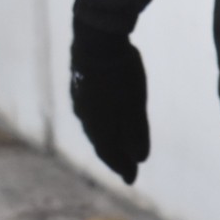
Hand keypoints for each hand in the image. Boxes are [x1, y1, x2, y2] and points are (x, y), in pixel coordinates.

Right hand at [69, 20, 148, 183]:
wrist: (96, 39)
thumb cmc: (120, 75)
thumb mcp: (135, 106)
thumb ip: (136, 133)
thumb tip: (140, 158)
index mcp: (98, 127)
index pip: (110, 154)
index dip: (122, 168)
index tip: (132, 180)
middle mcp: (84, 118)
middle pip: (100, 143)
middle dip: (114, 156)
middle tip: (125, 166)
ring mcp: (79, 101)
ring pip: (94, 127)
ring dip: (106, 138)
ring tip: (116, 144)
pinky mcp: (79, 86)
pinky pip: (90, 113)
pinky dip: (101, 122)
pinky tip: (106, 116)